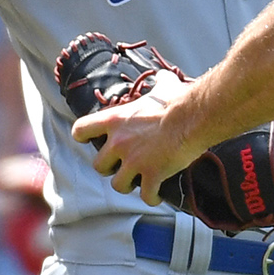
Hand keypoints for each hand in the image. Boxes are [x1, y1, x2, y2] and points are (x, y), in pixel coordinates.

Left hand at [71, 71, 202, 205]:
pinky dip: (151, 197)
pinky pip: (146, 196)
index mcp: (115, 120)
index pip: (80, 130)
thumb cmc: (177, 101)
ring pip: (118, 185)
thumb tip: (164, 76)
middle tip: (122, 165)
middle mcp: (119, 142)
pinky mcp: (152, 175)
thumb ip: (158, 83)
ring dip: (127, 184)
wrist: (193, 117)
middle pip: (98, 165)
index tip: (89, 140)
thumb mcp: (163, 87)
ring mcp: (134, 161)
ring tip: (137, 182)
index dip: (83, 137)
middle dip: (110, 167)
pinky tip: (156, 195)